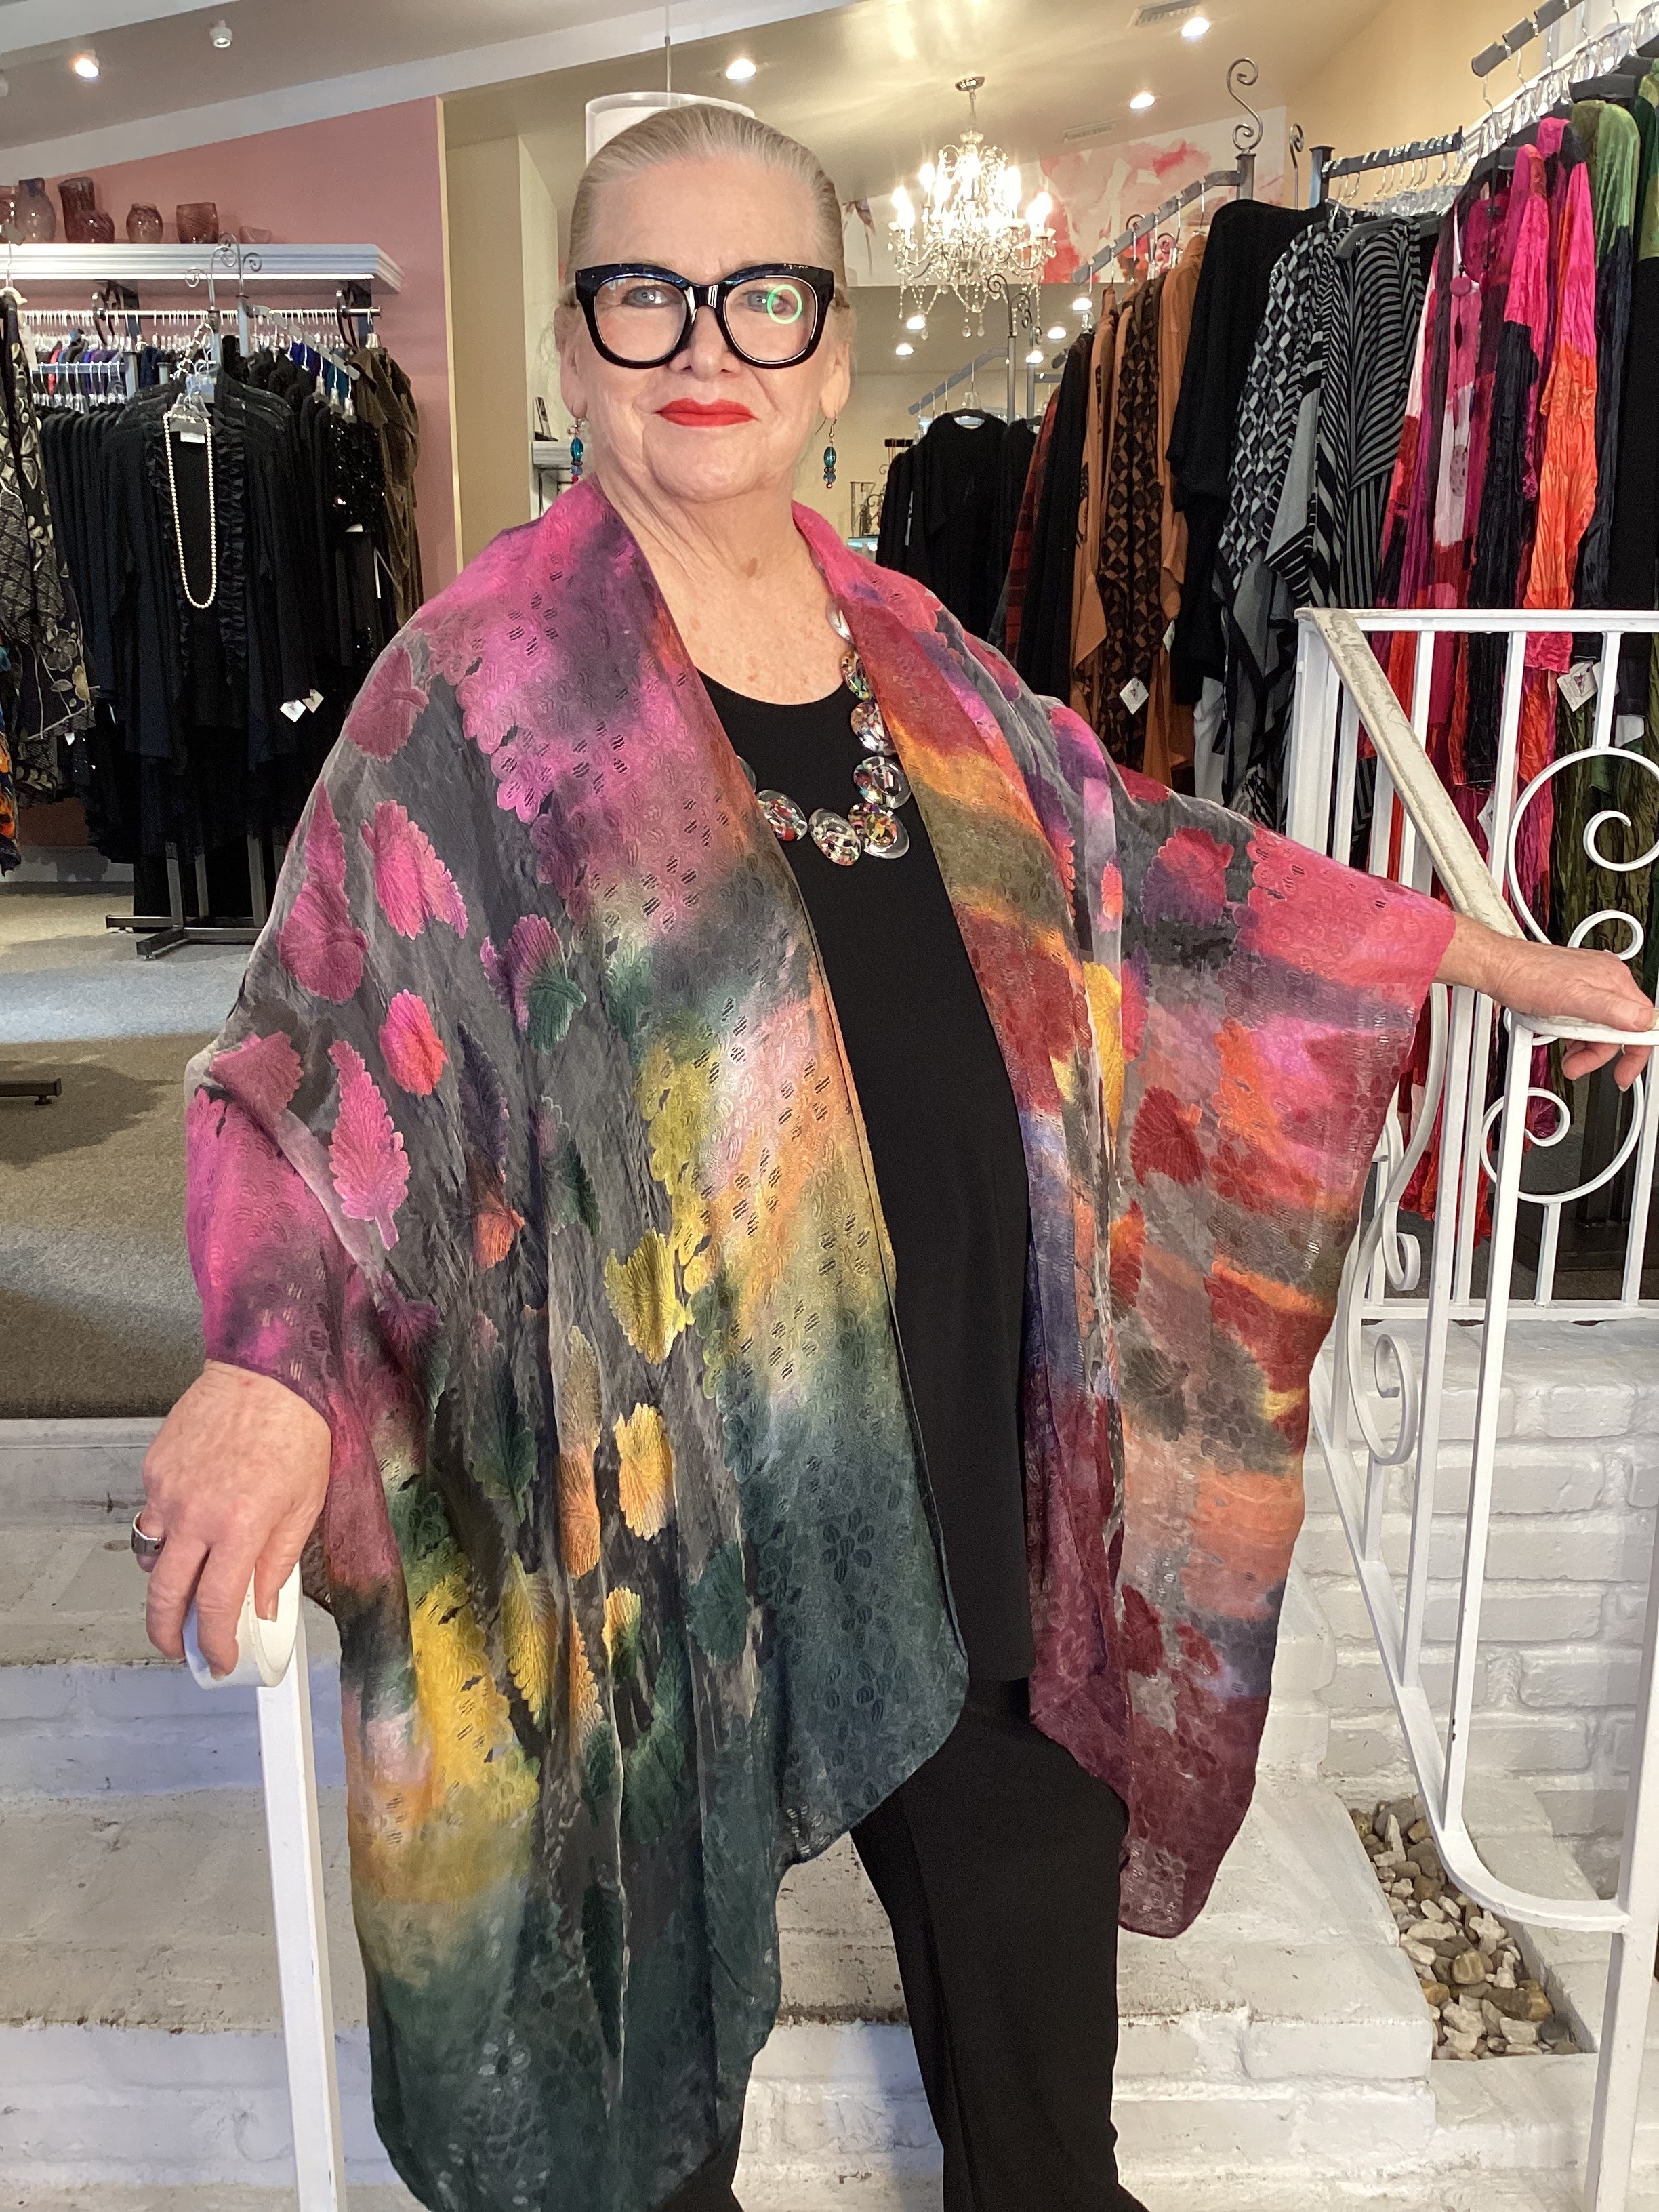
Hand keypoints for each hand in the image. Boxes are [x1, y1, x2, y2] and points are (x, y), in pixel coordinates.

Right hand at [141, 1361, 329, 1677]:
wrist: (269, 1371)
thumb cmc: (298, 1429)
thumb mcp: (306, 1503)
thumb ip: (280, 1561)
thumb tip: (264, 1607)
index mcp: (241, 1525)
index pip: (215, 1605)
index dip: (214, 1643)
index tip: (220, 1660)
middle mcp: (196, 1513)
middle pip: (165, 1595)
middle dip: (167, 1633)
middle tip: (178, 1648)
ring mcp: (168, 1491)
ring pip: (151, 1557)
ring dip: (164, 1583)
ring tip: (183, 1591)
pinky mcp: (155, 1469)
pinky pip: (153, 1515)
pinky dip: (169, 1529)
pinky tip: (192, 1524)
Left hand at [1438, 914, 1655, 1088]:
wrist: (1499, 967)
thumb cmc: (1526, 978)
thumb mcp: (1570, 999)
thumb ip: (1610, 1011)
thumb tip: (1642, 1021)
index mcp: (1614, 981)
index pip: (1645, 1023)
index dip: (1635, 1053)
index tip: (1622, 1074)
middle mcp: (1608, 979)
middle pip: (1621, 1029)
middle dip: (1598, 1053)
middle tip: (1575, 1065)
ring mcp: (1592, 983)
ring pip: (1602, 1027)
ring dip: (1585, 1046)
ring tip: (1565, 1053)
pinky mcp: (1576, 988)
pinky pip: (1587, 1018)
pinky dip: (1575, 1034)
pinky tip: (1560, 1036)